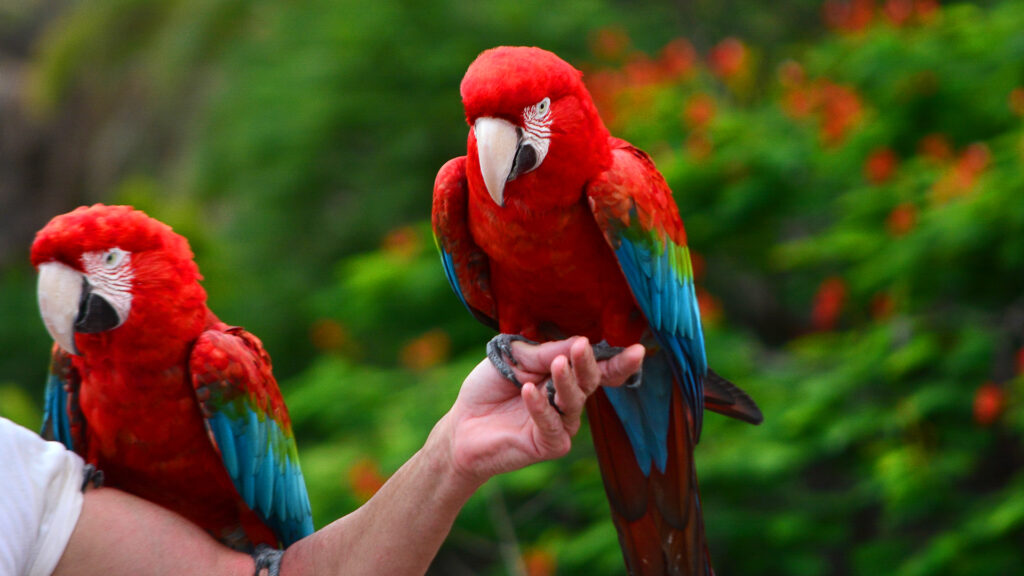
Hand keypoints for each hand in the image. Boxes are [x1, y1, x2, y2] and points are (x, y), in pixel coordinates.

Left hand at [439, 336, 643, 486]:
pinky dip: (540, 407)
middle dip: (588, 364)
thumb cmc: (490, 388)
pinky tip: (529, 391)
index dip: (618, 361)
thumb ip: (546, 353)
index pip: (597, 368)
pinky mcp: (550, 445)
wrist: (462, 425)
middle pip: (590, 382)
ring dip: (567, 382)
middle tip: (582, 348)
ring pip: (574, 402)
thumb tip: (581, 342)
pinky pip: (552, 425)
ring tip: (558, 365)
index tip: (638, 350)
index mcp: (564, 376)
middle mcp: (568, 400)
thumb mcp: (515, 359)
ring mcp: (562, 424)